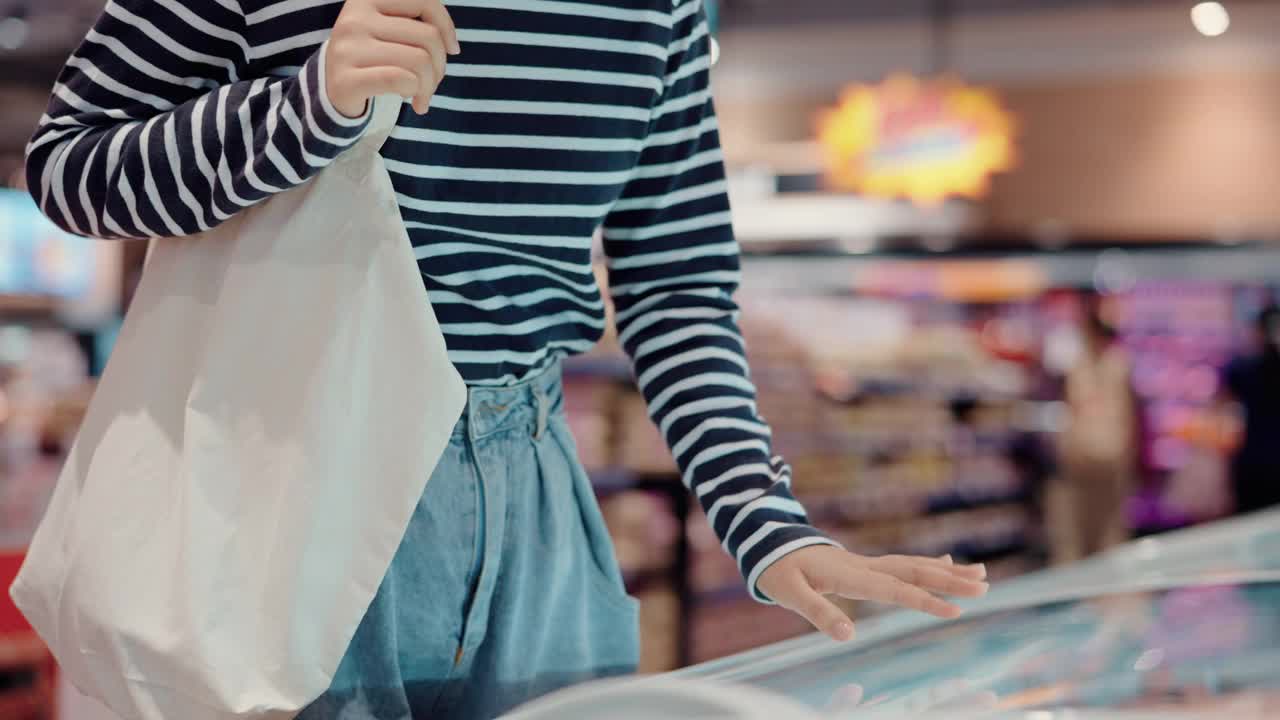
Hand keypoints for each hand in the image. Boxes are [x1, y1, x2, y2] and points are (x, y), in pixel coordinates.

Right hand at [325, 0, 460, 116]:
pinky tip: (408, 97)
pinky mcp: (345, 79)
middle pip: (428, 38)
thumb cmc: (374, 58)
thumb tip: (451, 46)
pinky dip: (414, 92)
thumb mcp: (393, 31)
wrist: (333, 89)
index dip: (447, 28)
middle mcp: (354, 18)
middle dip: (440, 66)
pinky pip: (400, 80)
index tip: (452, 50)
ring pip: (419, 62)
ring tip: (420, 93)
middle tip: (432, 82)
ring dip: (429, 85)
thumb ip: (419, 25)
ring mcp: (348, 48)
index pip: (424, 1)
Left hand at [757, 547, 988, 641]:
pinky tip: (947, 566)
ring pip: (914, 566)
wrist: (767, 542)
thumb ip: (818, 614)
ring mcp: (867, 564)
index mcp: (850, 575)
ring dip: (947, 572)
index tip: (956, 610)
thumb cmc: (778, 570)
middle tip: (985, 587)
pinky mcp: (864, 566)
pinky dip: (928, 566)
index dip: (925, 601)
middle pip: (914, 573)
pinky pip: (904, 565)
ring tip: (982, 575)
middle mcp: (865, 566)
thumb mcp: (790, 594)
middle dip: (950, 581)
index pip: (895, 590)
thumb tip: (849, 637)